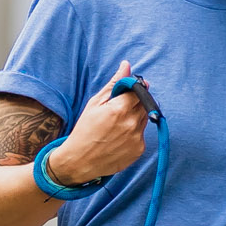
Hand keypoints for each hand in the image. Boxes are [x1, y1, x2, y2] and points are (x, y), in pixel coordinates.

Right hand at [44, 61, 150, 188]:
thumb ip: (114, 84)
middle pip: (144, 104)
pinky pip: (142, 134)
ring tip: (117, 124)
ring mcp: (137, 138)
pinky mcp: (139, 150)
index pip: (140, 90)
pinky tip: (119, 137)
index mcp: (120, 109)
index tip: (126, 92)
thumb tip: (126, 65)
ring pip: (145, 118)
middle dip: (135, 102)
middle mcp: (132, 123)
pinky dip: (134, 132)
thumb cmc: (85, 130)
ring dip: (135, 117)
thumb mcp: (95, 103)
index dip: (134, 89)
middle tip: (119, 109)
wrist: (80, 160)